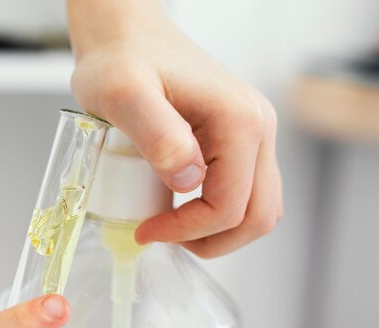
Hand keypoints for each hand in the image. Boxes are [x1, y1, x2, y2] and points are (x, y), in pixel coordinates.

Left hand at [67, 0, 281, 257]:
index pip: (230, 206)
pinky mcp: (239, 136)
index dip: (187, 231)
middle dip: (212, 241)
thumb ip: (157, 134)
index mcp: (238, 121)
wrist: (125, 35)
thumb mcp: (124, 94)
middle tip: (164, 239)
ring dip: (219, 230)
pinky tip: (182, 208)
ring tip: (174, 229)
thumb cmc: (119, 59)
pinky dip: (219, 211)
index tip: (146, 231)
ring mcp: (253, 131)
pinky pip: (245, 188)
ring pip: (258, 206)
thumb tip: (188, 181)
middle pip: (258, 214)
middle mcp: (258, 125)